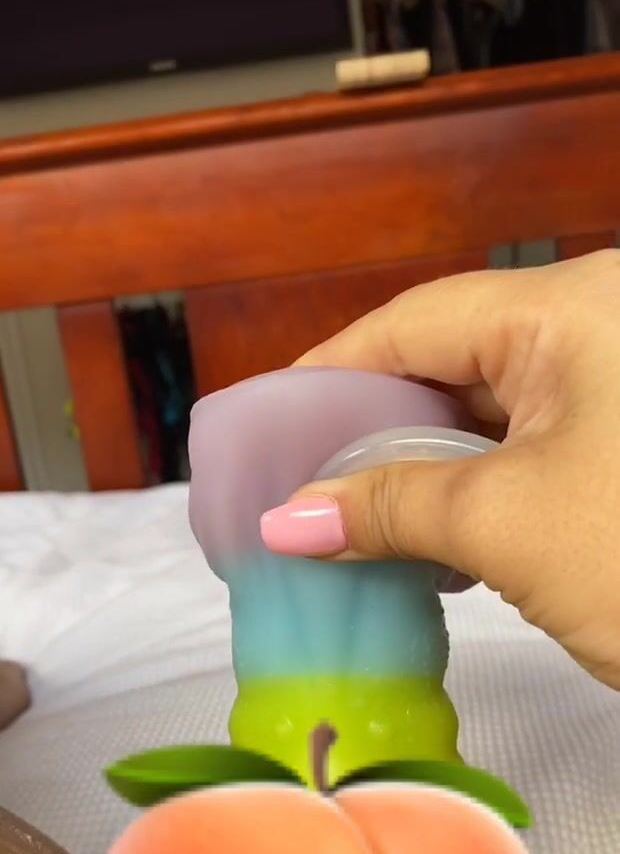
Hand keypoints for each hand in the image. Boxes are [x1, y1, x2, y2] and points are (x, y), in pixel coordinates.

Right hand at [262, 251, 619, 688]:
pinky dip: (468, 497)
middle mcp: (600, 332)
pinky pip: (526, 457)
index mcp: (577, 310)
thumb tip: (287, 522)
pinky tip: (421, 543)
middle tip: (295, 485)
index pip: (418, 321)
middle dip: (368, 431)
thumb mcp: (507, 525)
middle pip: (450, 366)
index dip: (330, 372)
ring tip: (343, 524)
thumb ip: (388, 506)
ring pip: (487, 419)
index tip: (266, 425)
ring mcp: (616, 395)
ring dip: (415, 474)